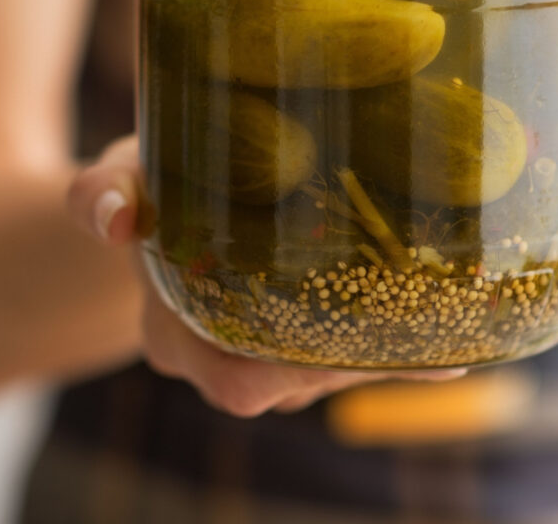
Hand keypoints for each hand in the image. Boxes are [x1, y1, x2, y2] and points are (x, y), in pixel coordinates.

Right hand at [68, 137, 464, 416]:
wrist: (160, 200)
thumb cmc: (145, 186)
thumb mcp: (122, 173)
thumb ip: (104, 190)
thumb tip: (109, 215)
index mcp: (177, 333)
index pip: (236, 379)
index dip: (291, 370)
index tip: (346, 338)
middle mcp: (226, 354)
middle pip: (302, 385)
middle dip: (365, 361)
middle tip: (430, 329)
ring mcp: (268, 349)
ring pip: (334, 368)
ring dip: (391, 349)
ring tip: (452, 313)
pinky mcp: (304, 331)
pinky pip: (352, 348)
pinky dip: (398, 336)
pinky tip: (453, 315)